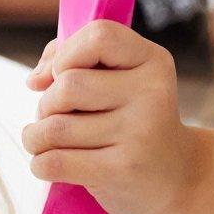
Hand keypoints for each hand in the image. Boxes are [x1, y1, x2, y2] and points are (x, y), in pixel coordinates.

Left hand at [21, 20, 200, 213]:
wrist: (178, 178)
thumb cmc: (132, 121)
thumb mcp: (120, 80)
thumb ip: (74, 58)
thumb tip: (35, 79)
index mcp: (153, 61)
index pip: (99, 35)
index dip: (66, 53)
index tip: (59, 74)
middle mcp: (152, 93)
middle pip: (68, 85)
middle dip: (46, 103)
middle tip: (55, 117)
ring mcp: (140, 133)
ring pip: (55, 127)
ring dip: (36, 137)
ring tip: (46, 142)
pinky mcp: (123, 171)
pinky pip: (55, 162)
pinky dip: (39, 164)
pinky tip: (48, 163)